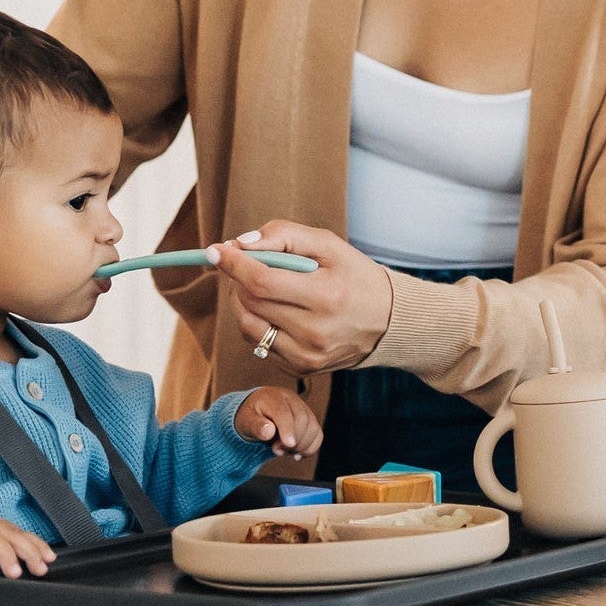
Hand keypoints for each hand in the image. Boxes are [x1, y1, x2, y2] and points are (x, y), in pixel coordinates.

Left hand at [210, 222, 392, 376]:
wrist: (389, 322)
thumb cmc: (357, 277)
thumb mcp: (330, 245)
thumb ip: (285, 236)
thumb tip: (240, 244)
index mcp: (327, 296)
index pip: (262, 281)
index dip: (233, 264)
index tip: (216, 250)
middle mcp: (316, 331)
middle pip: (251, 302)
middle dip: (237, 278)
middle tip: (243, 263)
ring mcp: (308, 355)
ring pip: (248, 326)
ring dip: (242, 301)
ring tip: (258, 286)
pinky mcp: (302, 369)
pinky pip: (259, 344)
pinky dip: (256, 322)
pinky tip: (274, 309)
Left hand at [234, 385, 323, 460]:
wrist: (256, 413)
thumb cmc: (249, 417)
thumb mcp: (245, 421)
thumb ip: (255, 426)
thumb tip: (269, 431)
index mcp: (273, 397)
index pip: (285, 413)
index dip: (288, 429)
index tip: (289, 445)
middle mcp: (291, 400)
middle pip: (303, 419)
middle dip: (293, 440)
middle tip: (276, 451)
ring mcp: (303, 409)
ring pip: (313, 427)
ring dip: (301, 445)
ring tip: (283, 451)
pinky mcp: (309, 420)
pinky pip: (317, 434)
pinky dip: (310, 448)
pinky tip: (296, 454)